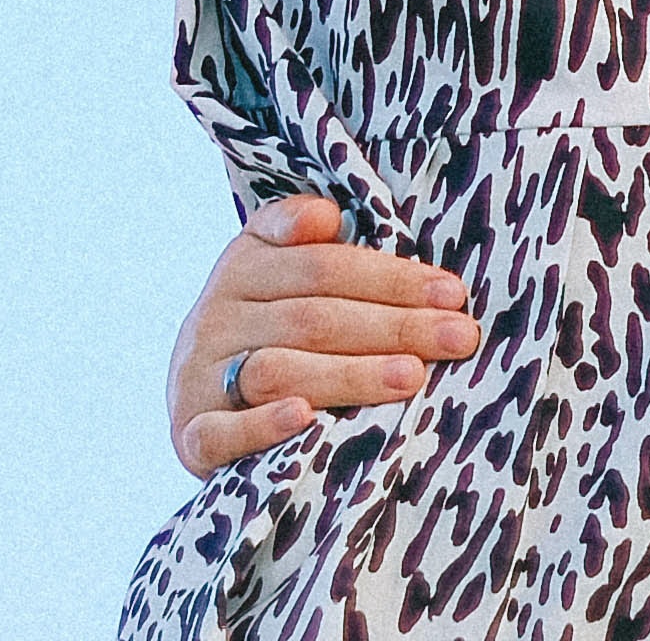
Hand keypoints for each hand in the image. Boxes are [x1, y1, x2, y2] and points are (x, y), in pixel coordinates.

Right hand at [165, 193, 479, 478]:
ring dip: (348, 374)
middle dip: (394, 326)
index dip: (390, 277)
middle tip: (458, 337)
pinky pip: (219, 432)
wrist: (194, 402)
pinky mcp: (191, 436)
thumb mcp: (275, 271)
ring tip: (411, 376)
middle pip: (312, 317)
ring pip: (275, 370)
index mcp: (242, 268)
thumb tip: (327, 214)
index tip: (452, 293)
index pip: (322, 266)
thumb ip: (303, 237)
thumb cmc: (266, 329)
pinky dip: (261, 426)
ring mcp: (198, 379)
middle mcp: (216, 319)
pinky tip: (305, 418)